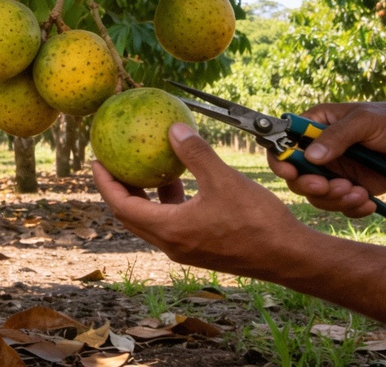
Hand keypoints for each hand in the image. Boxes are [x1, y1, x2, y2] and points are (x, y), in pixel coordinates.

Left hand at [94, 123, 307, 277]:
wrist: (289, 257)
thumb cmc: (258, 220)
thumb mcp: (224, 180)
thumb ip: (196, 153)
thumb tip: (172, 128)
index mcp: (169, 229)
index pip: (121, 205)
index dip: (105, 182)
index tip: (96, 160)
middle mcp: (171, 244)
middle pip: (130, 215)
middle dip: (118, 188)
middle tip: (113, 162)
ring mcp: (185, 249)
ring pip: (152, 220)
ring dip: (145, 195)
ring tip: (148, 167)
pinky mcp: (200, 249)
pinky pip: (171, 223)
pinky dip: (168, 203)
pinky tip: (181, 181)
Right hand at [267, 102, 385, 217]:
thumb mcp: (363, 121)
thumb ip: (337, 137)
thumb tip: (310, 156)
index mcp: (314, 126)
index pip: (284, 143)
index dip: (280, 160)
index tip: (290, 172)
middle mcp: (319, 151)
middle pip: (296, 176)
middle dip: (311, 185)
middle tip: (329, 186)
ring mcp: (335, 171)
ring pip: (317, 195)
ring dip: (335, 199)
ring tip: (359, 193)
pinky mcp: (351, 187)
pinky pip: (341, 205)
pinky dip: (352, 208)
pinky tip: (368, 202)